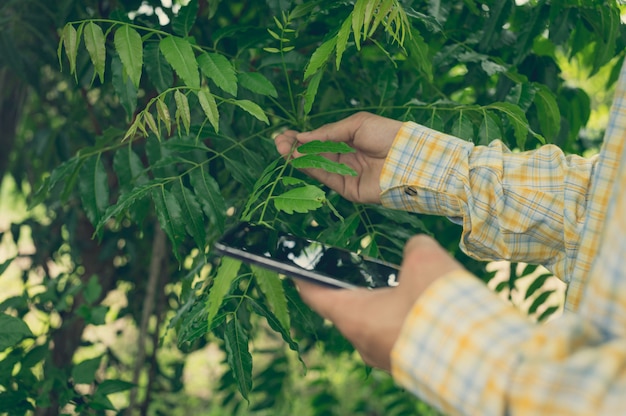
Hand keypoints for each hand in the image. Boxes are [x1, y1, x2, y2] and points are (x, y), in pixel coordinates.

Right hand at [275, 112, 401, 203]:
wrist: (409, 157)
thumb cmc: (388, 135)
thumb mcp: (356, 124)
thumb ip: (329, 132)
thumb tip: (303, 137)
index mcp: (350, 140)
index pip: (320, 140)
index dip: (302, 138)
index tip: (285, 135)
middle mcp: (345, 158)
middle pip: (315, 154)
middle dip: (295, 148)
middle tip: (278, 142)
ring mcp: (346, 174)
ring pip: (317, 166)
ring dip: (298, 158)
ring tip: (282, 149)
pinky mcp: (348, 189)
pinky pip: (326, 177)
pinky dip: (311, 168)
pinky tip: (298, 158)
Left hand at [296, 235, 463, 371]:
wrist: (480, 358)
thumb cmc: (439, 308)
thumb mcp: (424, 260)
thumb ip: (412, 248)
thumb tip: (415, 250)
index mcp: (355, 317)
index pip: (315, 295)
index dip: (301, 278)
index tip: (292, 268)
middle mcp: (363, 343)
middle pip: (346, 310)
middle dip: (354, 289)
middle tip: (363, 270)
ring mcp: (385, 358)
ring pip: (374, 326)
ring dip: (382, 306)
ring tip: (403, 286)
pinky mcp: (407, 365)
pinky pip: (396, 338)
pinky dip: (403, 322)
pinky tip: (423, 308)